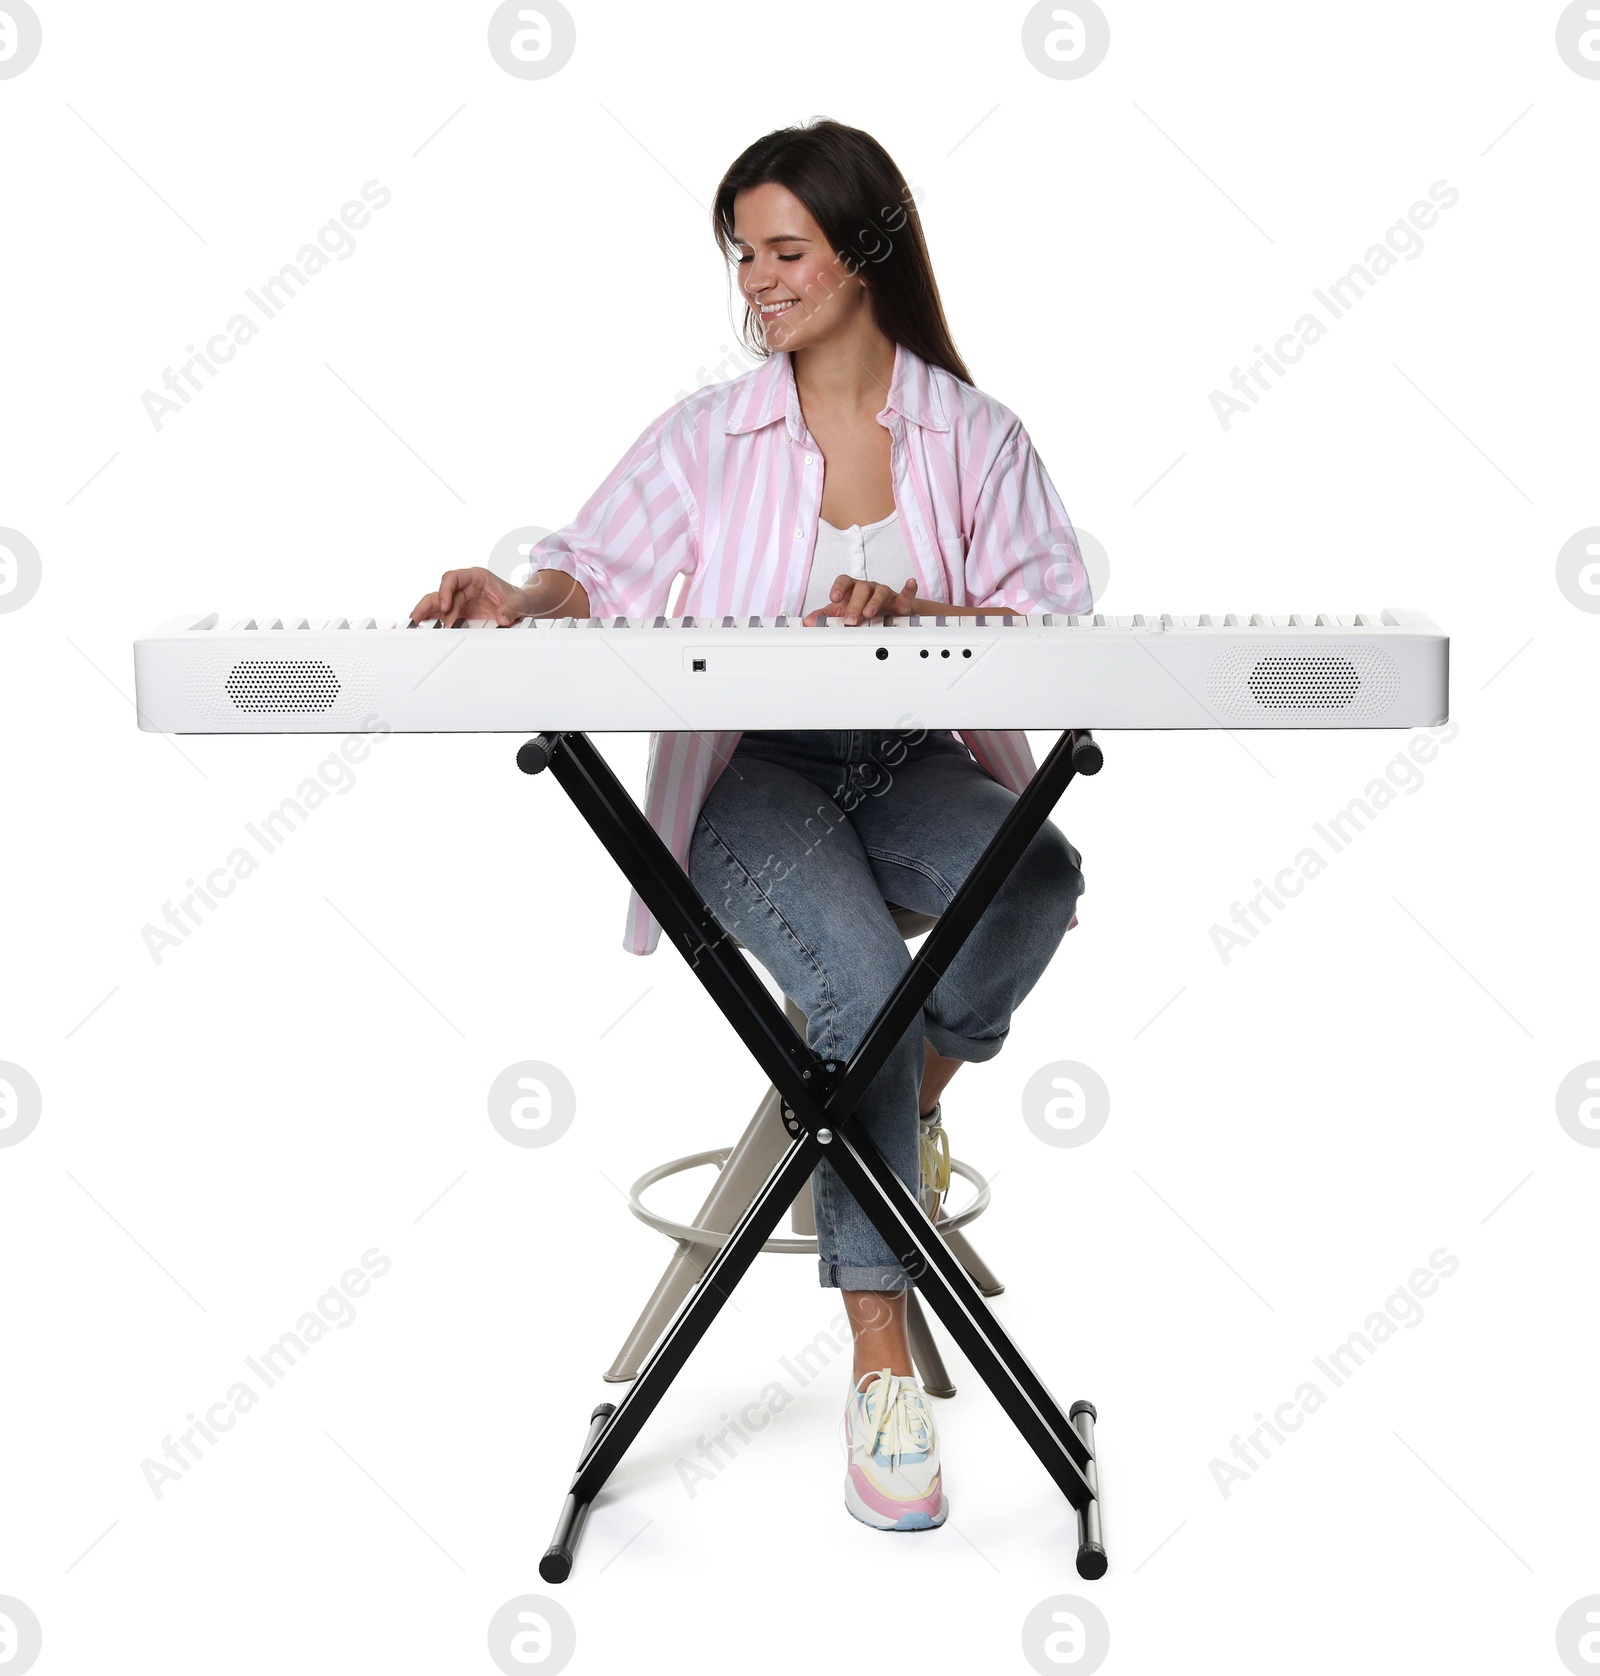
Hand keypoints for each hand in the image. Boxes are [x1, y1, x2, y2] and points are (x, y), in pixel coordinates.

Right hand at [410, 567, 530, 627]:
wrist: (523, 606)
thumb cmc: (519, 599)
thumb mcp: (519, 603)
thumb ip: (511, 610)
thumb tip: (501, 618)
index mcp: (476, 577)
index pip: (453, 578)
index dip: (445, 590)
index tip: (446, 606)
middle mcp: (465, 587)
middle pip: (441, 591)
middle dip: (430, 604)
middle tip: (420, 617)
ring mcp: (461, 599)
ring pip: (438, 603)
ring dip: (427, 613)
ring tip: (416, 623)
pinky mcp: (460, 612)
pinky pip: (443, 614)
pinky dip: (433, 620)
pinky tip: (423, 626)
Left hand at [803, 575, 920, 626]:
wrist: (887, 615)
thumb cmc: (861, 610)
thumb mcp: (841, 613)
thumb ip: (826, 616)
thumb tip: (808, 621)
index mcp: (852, 589)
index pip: (844, 581)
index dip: (839, 588)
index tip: (833, 598)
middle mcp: (868, 588)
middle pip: (861, 589)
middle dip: (855, 604)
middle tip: (850, 619)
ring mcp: (884, 593)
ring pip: (880, 591)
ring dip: (874, 602)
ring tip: (870, 613)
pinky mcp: (900, 601)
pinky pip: (905, 593)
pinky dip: (908, 589)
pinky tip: (910, 583)